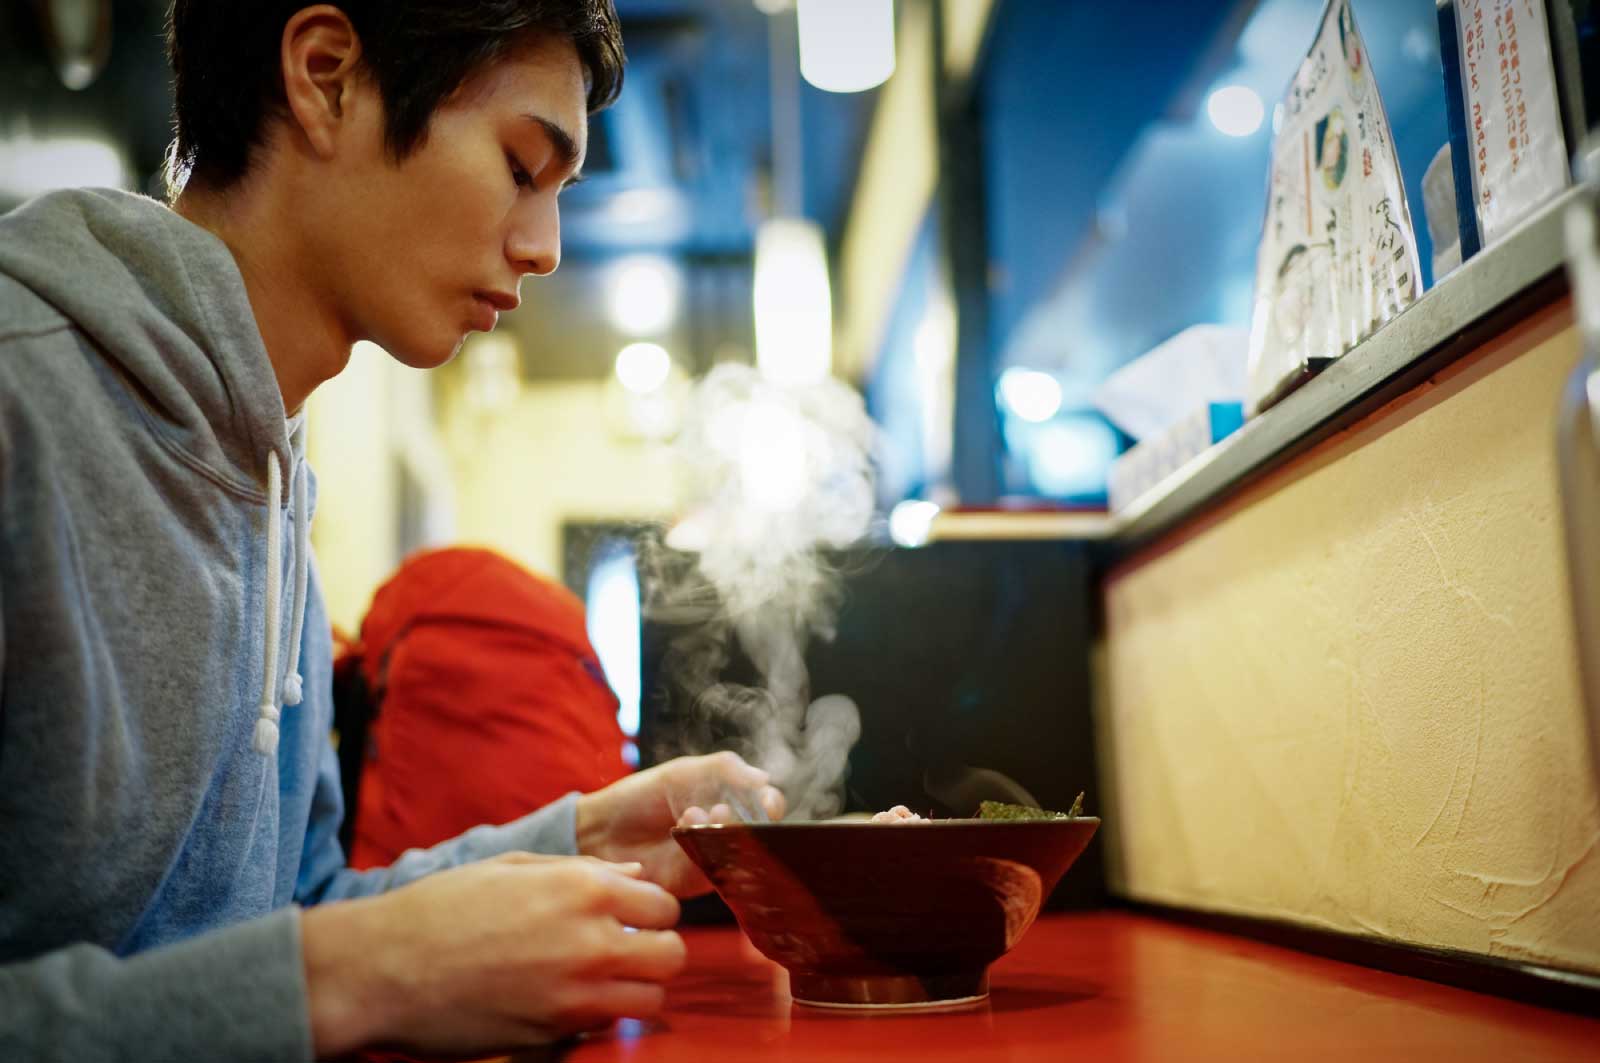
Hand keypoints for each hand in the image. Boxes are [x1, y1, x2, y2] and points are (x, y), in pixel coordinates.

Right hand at [301, 852, 685, 1057]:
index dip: (651, 912)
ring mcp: (574, 993)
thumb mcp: (514, 867)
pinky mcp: (554, 1033)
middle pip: (673, 953)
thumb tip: (636, 873)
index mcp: (583, 888)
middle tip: (626, 952)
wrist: (383, 969)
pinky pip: (605, 1027)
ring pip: (651, 998)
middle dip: (656, 951)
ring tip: (603, 981)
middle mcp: (590, 940)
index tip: (631, 918)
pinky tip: (569, 1002)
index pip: (664, 904)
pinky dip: (600, 1018)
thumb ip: (583, 870)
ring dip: (636, 990)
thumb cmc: (442, 908)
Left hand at [575, 751, 786, 896]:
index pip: (766, 805)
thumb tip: (764, 777)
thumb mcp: (682, 772)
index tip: (766, 801)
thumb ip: (725, 769)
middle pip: (760, 833)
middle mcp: (728, 833)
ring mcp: (715, 859)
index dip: (771, 803)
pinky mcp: (697, 883)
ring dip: (726, 833)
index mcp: (731, 802)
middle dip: (749, 821)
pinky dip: (707, 850)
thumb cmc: (641, 797)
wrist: (600, 831)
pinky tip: (685, 829)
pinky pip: (716, 871)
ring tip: (696, 815)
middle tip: (723, 809)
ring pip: (741, 854)